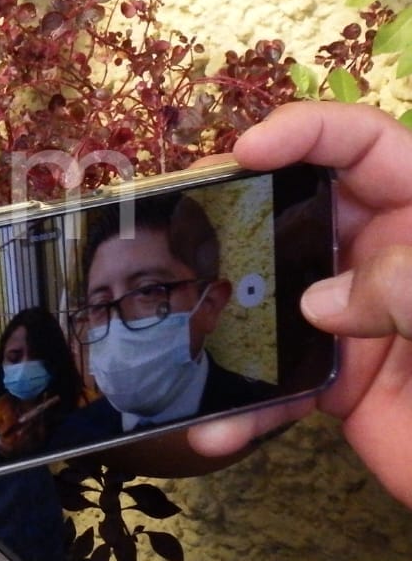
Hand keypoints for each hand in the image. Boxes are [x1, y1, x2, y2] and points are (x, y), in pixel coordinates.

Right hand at [187, 102, 411, 506]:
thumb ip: (411, 286)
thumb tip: (319, 301)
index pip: (366, 145)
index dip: (306, 133)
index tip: (248, 151)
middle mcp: (388, 259)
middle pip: (297, 212)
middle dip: (234, 212)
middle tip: (177, 218)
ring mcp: (358, 321)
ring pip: (268, 297)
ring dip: (217, 315)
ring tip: (173, 321)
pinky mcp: (338, 385)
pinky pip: (273, 386)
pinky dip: (240, 409)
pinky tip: (214, 427)